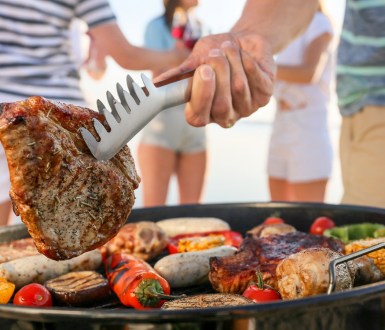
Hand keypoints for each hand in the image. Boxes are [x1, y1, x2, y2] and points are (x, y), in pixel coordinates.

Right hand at [155, 33, 275, 127]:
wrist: (243, 41)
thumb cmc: (215, 53)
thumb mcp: (196, 60)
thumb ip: (180, 75)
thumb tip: (154, 85)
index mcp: (203, 111)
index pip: (198, 117)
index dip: (200, 97)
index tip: (203, 70)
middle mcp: (224, 116)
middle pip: (221, 106)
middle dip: (219, 75)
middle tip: (216, 53)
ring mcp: (245, 109)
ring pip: (238, 91)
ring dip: (233, 63)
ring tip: (228, 46)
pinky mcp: (263, 97)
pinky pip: (256, 82)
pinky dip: (248, 63)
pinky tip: (244, 55)